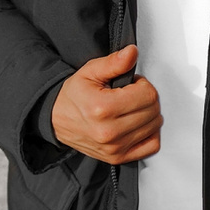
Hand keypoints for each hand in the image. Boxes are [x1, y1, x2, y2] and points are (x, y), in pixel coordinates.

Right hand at [51, 45, 161, 163]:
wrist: (55, 119)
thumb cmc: (73, 96)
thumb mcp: (89, 72)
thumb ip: (113, 62)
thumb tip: (132, 52)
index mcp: (103, 108)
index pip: (147, 94)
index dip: (142, 84)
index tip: (131, 84)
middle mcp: (110, 131)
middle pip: (153, 110)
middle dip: (147, 98)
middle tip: (131, 95)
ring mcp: (115, 147)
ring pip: (155, 126)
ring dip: (149, 114)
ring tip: (131, 108)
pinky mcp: (118, 157)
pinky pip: (151, 146)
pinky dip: (151, 133)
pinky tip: (139, 124)